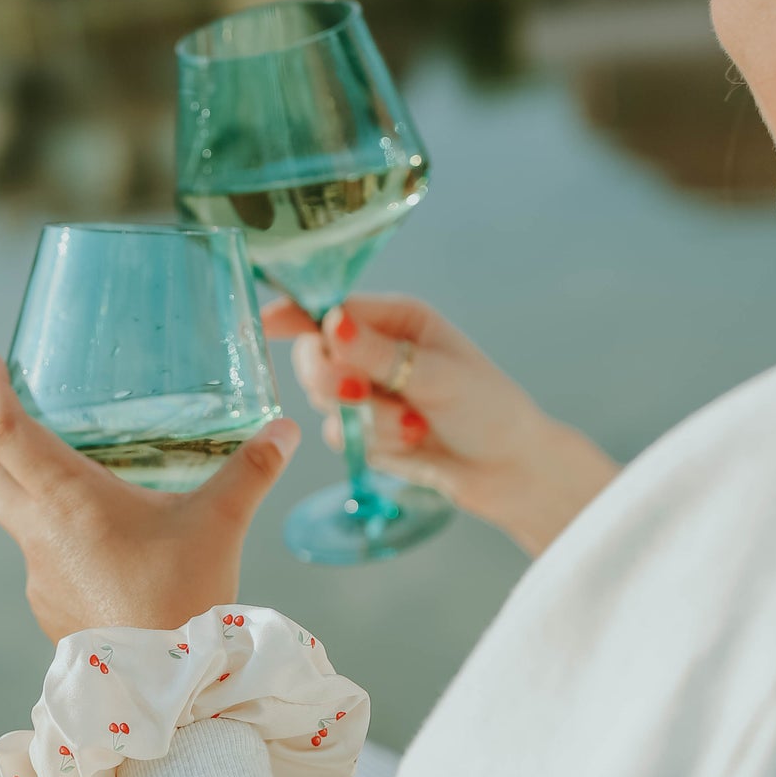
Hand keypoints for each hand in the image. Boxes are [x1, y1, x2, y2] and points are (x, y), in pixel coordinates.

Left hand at [0, 352, 299, 643]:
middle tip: (24, 423)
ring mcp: (40, 577)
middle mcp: (40, 534)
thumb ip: (252, 470)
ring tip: (78, 487)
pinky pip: (43, 564)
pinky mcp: (52, 611)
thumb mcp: (220, 524)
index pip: (4, 433)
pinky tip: (101, 549)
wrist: (165, 688)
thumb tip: (286, 429)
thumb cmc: (184, 597)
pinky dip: (58, 543)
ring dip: (31, 497)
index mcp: (68, 500)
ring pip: (16, 523)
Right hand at [262, 296, 618, 556]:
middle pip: (315, 353)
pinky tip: (412, 441)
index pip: (332, 306)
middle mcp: (375, 349)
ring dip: (367, 418)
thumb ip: (379, 354)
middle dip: (332, 378)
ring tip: (414, 424)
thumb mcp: (438, 375)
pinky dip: (373, 441)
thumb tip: (332, 323)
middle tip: (357, 392)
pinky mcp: (364, 431)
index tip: (266, 324)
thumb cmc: (488, 409)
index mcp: (397, 318)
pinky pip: (338, 433)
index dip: (295, 313)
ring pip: (324, 399)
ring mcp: (366, 391)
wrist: (509, 469)